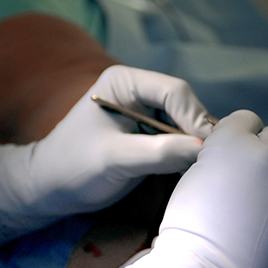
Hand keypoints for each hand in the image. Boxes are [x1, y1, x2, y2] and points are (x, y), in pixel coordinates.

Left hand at [0, 66, 213, 248]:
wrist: (49, 186)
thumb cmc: (73, 167)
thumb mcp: (114, 160)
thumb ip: (156, 152)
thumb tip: (202, 149)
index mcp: (125, 81)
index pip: (174, 92)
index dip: (196, 118)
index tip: (210, 149)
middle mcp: (139, 90)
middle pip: (186, 105)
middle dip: (200, 132)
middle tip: (218, 160)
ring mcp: (146, 111)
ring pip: (187, 123)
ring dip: (198, 144)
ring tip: (212, 167)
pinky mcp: (150, 133)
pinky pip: (180, 138)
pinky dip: (190, 153)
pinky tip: (197, 170)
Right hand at [91, 110, 267, 267]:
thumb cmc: (189, 227)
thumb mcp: (196, 175)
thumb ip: (222, 156)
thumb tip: (237, 156)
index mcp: (233, 139)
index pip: (249, 118)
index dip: (241, 136)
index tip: (235, 156)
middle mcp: (267, 153)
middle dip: (267, 153)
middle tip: (251, 181)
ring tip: (259, 212)